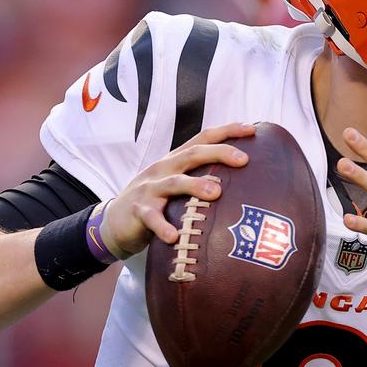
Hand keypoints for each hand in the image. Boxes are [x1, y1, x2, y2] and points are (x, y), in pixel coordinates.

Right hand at [102, 122, 255, 256]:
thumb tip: (243, 180)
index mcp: (176, 159)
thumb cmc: (157, 202)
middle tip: (244, 159)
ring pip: (174, 183)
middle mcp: (164, 168)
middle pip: (193, 154)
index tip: (252, 129)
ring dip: (195, 185)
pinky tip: (174, 237)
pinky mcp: (138, 210)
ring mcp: (150, 188)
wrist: (114, 221)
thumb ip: (201, 178)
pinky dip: (163, 227)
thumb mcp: (177, 183)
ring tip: (216, 192)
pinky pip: (151, 218)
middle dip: (219, 153)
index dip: (227, 131)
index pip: (203, 138)